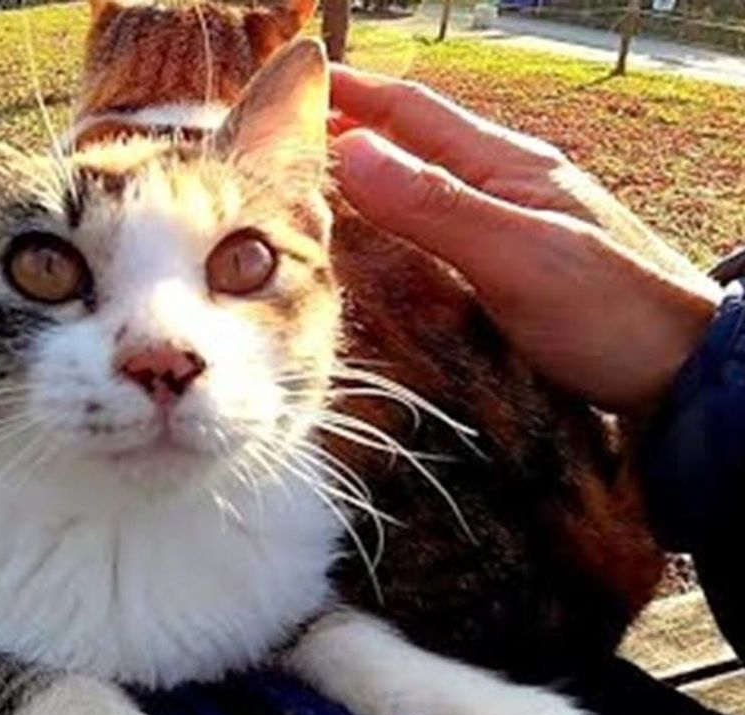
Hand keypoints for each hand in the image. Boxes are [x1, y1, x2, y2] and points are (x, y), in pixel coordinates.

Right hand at [327, 66, 721, 412]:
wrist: (684, 376)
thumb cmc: (616, 314)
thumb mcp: (520, 255)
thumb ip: (436, 205)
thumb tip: (352, 150)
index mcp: (506, 165)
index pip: (411, 111)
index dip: (351, 93)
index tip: (292, 87)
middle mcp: (502, 187)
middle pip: (410, 147)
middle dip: (347, 136)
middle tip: (279, 148)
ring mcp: (506, 228)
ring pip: (418, 191)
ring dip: (365, 184)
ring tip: (307, 197)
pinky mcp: (507, 272)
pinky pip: (431, 236)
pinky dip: (390, 231)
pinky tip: (369, 254)